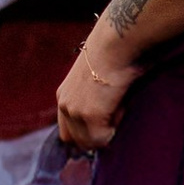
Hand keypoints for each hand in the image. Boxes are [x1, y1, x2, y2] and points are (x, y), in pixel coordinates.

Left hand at [55, 28, 138, 151]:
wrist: (115, 42)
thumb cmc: (113, 54)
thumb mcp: (95, 78)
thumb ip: (94, 98)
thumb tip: (108, 116)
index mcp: (64, 96)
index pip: (68, 130)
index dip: (87, 132)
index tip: (105, 122)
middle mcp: (64, 105)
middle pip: (74, 141)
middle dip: (94, 137)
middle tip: (113, 118)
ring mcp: (74, 111)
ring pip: (90, 142)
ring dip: (106, 132)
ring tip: (117, 107)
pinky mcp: (89, 115)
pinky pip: (105, 138)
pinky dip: (117, 126)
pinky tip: (119, 104)